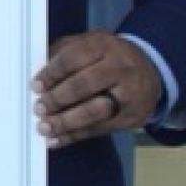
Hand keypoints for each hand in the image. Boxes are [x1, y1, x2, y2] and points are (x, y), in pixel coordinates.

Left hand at [31, 31, 162, 148]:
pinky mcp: (131, 116)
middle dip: (58, 98)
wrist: (150, 72)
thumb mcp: (89, 45)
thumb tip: (37, 73)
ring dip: (66, 121)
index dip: (52, 73)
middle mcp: (120, 67)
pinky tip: (55, 140)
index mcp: (105, 45)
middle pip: (85, 84)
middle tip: (38, 107)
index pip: (74, 57)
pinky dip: (74, 136)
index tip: (35, 86)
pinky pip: (99, 129)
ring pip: (95, 110)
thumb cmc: (107, 58)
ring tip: (44, 127)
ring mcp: (129, 93)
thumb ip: (63, 52)